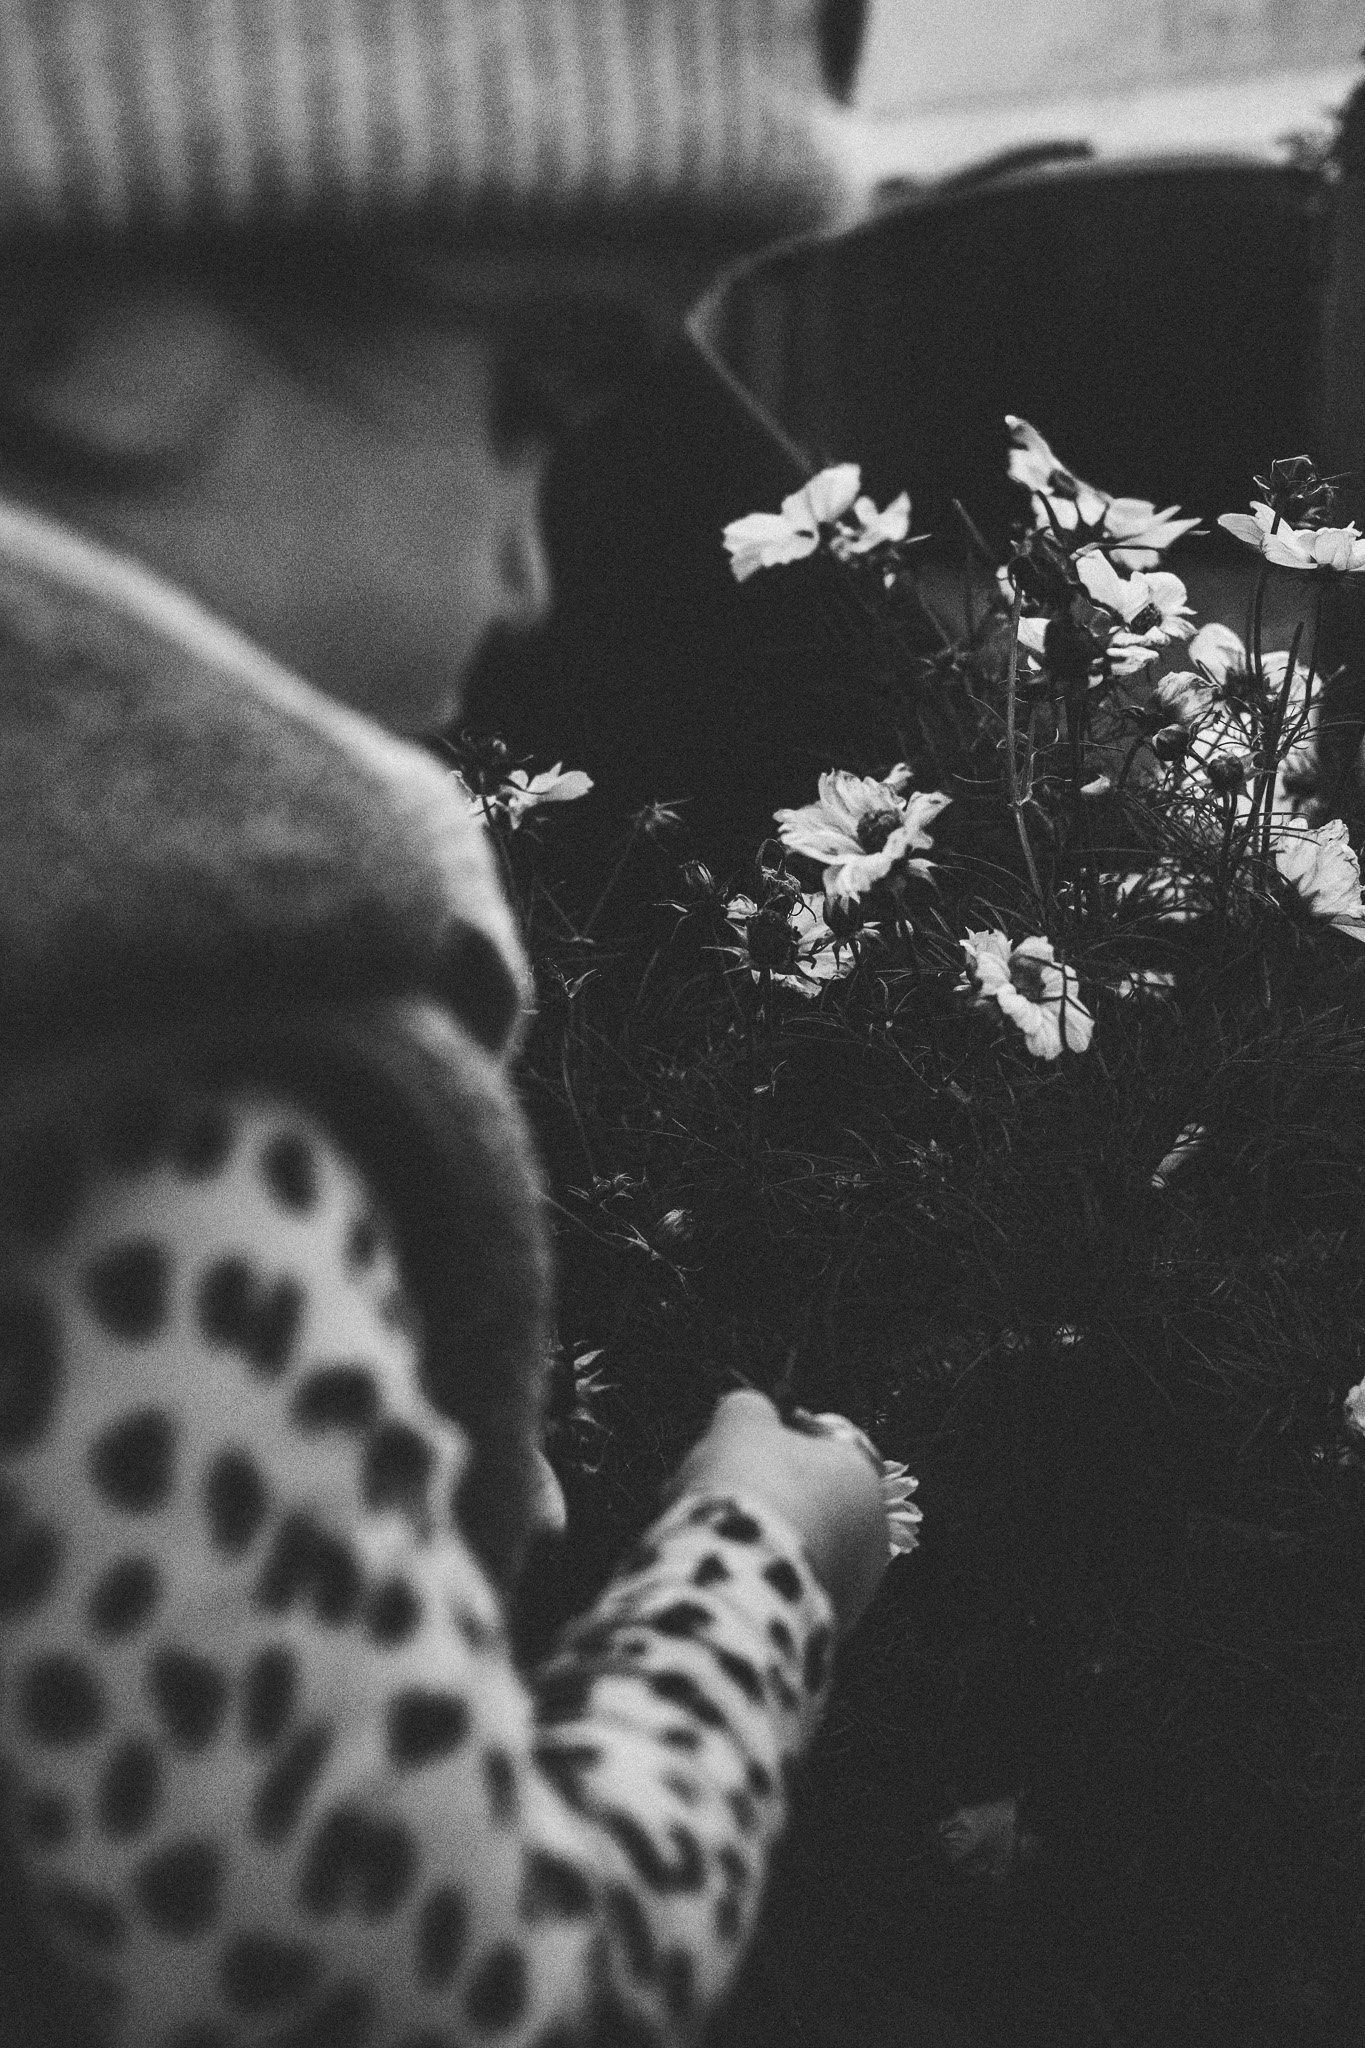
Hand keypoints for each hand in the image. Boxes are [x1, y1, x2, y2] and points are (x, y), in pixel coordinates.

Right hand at [666, 1390, 890, 1634]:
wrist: (738, 1584)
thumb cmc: (748, 1489)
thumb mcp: (741, 1422)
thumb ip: (750, 1407)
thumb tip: (749, 1410)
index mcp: (866, 1475)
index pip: (822, 1442)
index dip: (776, 1436)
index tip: (738, 1443)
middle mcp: (873, 1534)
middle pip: (804, 1494)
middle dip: (757, 1488)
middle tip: (707, 1487)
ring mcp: (853, 1586)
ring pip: (790, 1543)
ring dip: (751, 1533)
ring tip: (699, 1530)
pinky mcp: (823, 1628)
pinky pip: (780, 1586)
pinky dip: (753, 1576)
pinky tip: (714, 1571)